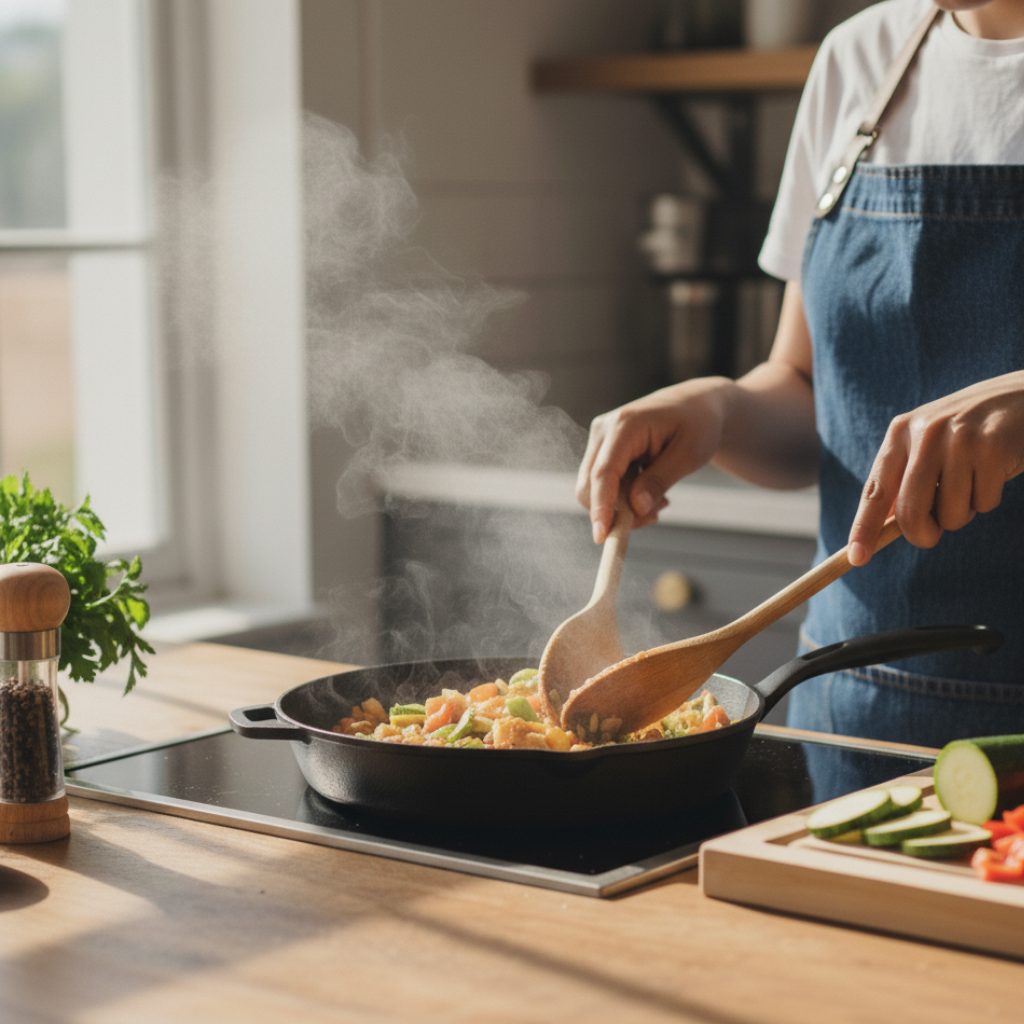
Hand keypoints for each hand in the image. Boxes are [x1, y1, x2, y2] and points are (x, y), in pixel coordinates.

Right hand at [575, 378, 730, 542]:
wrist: (696, 404)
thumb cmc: (698, 424)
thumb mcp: (689, 455)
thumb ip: (660, 481)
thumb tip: (636, 509)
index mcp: (626, 425)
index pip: (604, 473)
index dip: (601, 507)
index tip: (602, 536)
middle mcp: (604, 429)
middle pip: (590, 484)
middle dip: (615, 511)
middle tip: (653, 517)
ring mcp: (600, 438)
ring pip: (594, 488)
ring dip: (622, 506)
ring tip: (659, 500)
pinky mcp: (603, 449)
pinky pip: (602, 483)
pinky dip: (622, 497)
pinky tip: (648, 492)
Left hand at [848, 372, 1023, 564]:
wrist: (1021, 398)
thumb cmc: (966, 433)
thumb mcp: (927, 445)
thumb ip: (904, 481)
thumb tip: (883, 529)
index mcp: (900, 433)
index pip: (875, 491)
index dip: (864, 527)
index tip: (856, 557)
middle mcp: (925, 434)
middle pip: (911, 512)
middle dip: (921, 534)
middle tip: (931, 536)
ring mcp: (959, 440)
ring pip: (950, 514)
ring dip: (962, 513)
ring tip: (970, 483)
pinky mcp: (992, 449)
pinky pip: (984, 503)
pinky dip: (988, 499)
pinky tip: (994, 472)